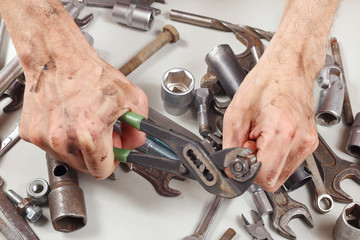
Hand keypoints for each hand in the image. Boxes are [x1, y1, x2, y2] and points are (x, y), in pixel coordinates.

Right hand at [19, 51, 147, 178]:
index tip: (113, 153)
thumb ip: (139, 129)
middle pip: (85, 167)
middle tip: (100, 133)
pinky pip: (51, 146)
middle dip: (96, 153)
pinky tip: (68, 119)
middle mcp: (64, 140)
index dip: (111, 162)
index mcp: (90, 135)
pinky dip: (61, 137)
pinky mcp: (31, 132)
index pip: (102, 172)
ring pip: (68, 158)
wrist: (59, 58)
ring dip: (78, 146)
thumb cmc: (89, 74)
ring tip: (83, 122)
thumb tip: (135, 144)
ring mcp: (45, 137)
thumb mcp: (132, 98)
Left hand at [223, 51, 317, 191]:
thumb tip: (231, 168)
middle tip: (248, 144)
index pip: (264, 178)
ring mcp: (308, 143)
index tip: (240, 157)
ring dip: (265, 162)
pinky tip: (268, 136)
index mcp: (282, 132)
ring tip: (259, 136)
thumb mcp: (236, 113)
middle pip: (273, 180)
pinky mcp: (309, 143)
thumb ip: (230, 146)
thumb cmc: (265, 82)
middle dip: (255, 168)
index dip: (247, 171)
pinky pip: (288, 163)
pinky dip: (274, 156)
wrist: (287, 67)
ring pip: (281, 174)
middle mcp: (300, 141)